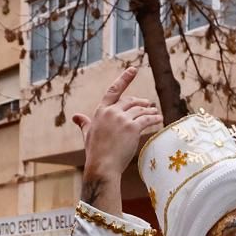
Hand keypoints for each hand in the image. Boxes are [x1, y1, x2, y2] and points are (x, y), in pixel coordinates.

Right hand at [71, 67, 163, 184]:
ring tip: (155, 113)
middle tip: (148, 104)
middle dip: (141, 102)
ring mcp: (123, 119)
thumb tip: (76, 117)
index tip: (133, 70)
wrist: (102, 166)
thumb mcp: (87, 134)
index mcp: (101, 111)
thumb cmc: (94, 152)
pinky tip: (159, 119)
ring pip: (140, 110)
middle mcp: (112, 112)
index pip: (114, 90)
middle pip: (130, 101)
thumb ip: (84, 123)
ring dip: (150, 111)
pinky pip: (147, 120)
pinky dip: (154, 119)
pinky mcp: (133, 128)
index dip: (124, 79)